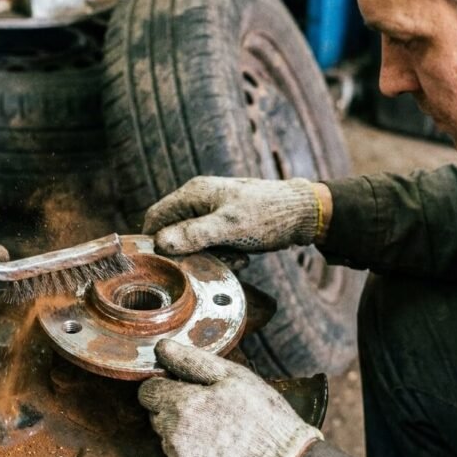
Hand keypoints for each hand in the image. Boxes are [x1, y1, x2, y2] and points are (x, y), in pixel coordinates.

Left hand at [138, 339, 322, 456]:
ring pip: (168, 440)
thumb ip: (191, 361)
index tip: (185, 387)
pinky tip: (219, 453)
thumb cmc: (262, 418)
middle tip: (209, 410)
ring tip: (219, 433)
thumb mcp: (233, 377)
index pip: (147, 392)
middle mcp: (172, 436)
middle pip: (157, 415)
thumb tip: (163, 348)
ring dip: (184, 434)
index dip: (165, 386)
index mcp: (180, 405)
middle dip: (176, 410)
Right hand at [142, 176, 320, 253]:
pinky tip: (241, 257)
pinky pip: (212, 243)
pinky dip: (222, 253)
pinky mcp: (225, 222)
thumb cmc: (267, 216)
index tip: (163, 263)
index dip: (154, 241)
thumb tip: (160, 243)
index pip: (155, 217)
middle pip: (174, 232)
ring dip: (209, 255)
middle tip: (211, 262)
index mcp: (193, 194)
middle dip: (189, 252)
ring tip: (234, 258)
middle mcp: (199, 199)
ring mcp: (212, 210)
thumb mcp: (229, 228)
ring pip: (194, 241)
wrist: (303, 213)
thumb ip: (194, 234)